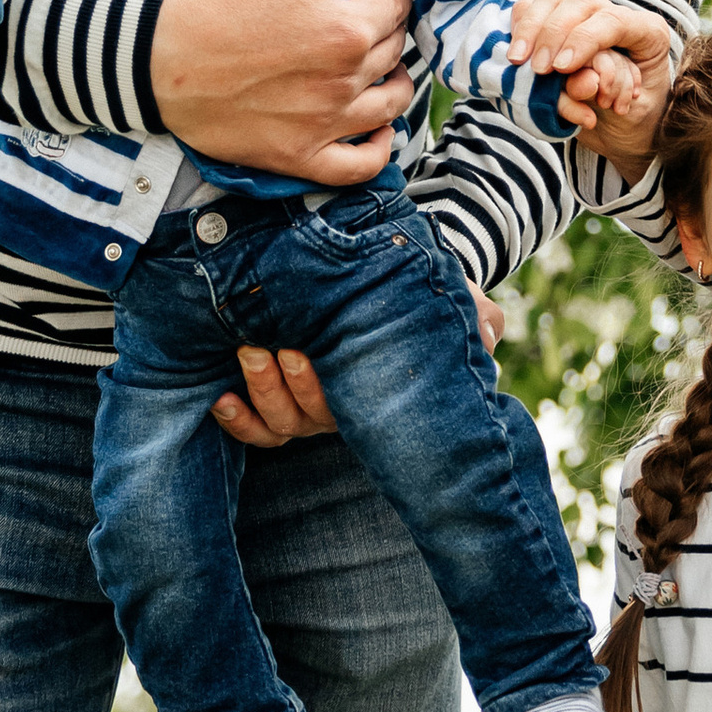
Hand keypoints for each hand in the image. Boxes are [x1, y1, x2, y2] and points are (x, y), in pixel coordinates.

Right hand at [151, 0, 414, 178]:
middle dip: (392, 33)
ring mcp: (324, 125)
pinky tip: (377, 131)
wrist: (155, 58)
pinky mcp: (298, 157)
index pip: (396, 9)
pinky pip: (359, 166)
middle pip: (393, 54)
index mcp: (345, 29)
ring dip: (395, 84)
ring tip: (385, 70)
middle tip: (378, 21)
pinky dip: (378, 150)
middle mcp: (345, 81)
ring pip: (387, 107)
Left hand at [212, 281, 500, 449]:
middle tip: (266, 347)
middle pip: (307, 418)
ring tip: (246, 353)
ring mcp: (311, 408)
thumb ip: (477, 310)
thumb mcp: (450, 293)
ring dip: (260, 392)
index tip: (299, 350)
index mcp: (379, 390)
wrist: (385, 279)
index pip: (346, 407)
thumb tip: (490, 326)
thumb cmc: (414, 287)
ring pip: (281, 423)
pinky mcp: (281, 400)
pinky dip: (238, 421)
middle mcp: (344, 406)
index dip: (316, 387)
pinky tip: (221, 400)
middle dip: (282, 386)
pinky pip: (260, 432)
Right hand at [508, 0, 676, 156]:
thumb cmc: (635, 121)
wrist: (627, 131)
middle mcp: (615, 16)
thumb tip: (581, 80)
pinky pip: (534, 4)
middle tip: (538, 69)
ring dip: (530, 27)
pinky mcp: (560, 21)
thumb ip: (609, 91)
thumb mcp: (630, 111)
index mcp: (647, 32)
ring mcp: (586, 15)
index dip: (584, 40)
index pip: (614, 21)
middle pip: (579, 3)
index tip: (561, 68)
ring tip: (517, 60)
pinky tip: (515, 47)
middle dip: (553, 34)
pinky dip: (520, 21)